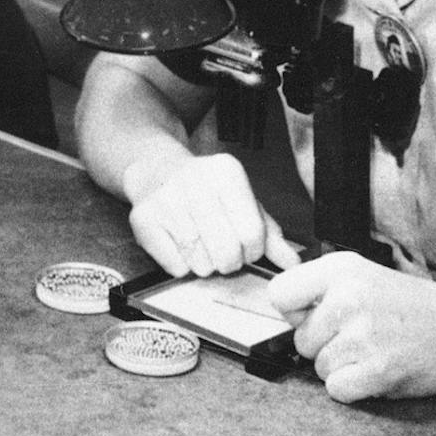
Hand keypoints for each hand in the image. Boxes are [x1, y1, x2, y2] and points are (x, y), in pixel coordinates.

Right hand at [127, 152, 298, 277]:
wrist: (156, 170)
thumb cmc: (206, 190)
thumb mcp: (242, 201)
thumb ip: (269, 233)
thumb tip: (292, 263)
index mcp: (226, 173)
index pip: (252, 233)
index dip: (252, 251)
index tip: (245, 247)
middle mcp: (194, 182)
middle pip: (226, 251)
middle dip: (230, 262)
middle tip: (223, 252)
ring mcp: (166, 200)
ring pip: (200, 263)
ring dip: (205, 264)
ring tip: (201, 246)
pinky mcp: (143, 218)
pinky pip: (175, 266)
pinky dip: (182, 266)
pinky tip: (181, 246)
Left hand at [267, 253, 435, 403]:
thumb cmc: (413, 306)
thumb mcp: (364, 276)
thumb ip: (321, 288)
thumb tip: (282, 310)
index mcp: (341, 268)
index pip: (279, 294)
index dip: (295, 312)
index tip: (317, 315)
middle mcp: (349, 297)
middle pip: (301, 339)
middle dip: (325, 345)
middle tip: (362, 336)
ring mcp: (363, 334)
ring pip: (320, 367)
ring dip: (343, 368)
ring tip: (376, 351)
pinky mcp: (378, 369)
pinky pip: (337, 390)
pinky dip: (355, 389)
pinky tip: (378, 370)